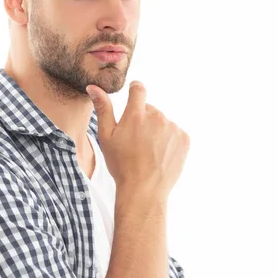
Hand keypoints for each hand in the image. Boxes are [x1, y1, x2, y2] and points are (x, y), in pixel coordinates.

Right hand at [86, 81, 189, 198]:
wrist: (144, 190)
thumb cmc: (121, 164)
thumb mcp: (106, 137)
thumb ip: (103, 108)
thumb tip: (93, 87)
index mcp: (136, 114)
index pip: (138, 89)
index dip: (135, 91)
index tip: (133, 97)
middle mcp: (157, 117)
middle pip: (150, 109)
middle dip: (143, 120)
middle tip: (136, 141)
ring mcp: (172, 128)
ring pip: (162, 122)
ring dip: (156, 131)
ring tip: (148, 151)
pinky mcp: (184, 139)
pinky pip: (175, 133)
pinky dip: (169, 140)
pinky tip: (160, 154)